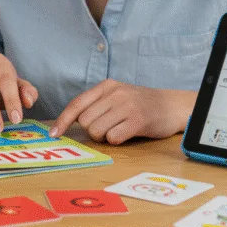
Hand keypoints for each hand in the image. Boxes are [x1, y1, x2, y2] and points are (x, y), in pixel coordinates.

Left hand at [49, 80, 194, 144]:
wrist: (173, 106)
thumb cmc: (141, 104)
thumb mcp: (118, 96)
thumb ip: (97, 104)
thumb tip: (69, 121)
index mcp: (107, 86)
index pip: (77, 104)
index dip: (63, 120)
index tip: (53, 134)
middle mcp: (115, 93)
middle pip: (85, 121)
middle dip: (92, 131)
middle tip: (108, 128)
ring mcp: (127, 106)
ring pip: (97, 131)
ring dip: (104, 137)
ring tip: (118, 130)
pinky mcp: (138, 120)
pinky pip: (114, 138)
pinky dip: (117, 140)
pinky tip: (127, 133)